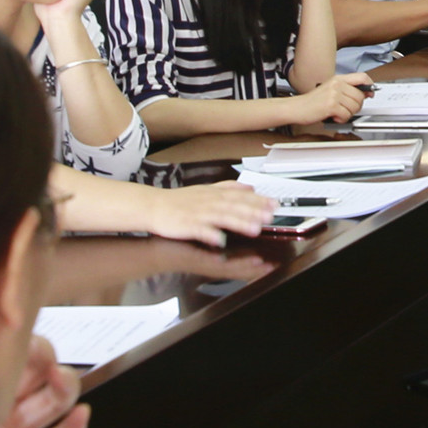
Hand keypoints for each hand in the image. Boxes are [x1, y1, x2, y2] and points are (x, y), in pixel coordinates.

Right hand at [143, 180, 275, 244]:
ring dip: (238, 222)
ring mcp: (197, 213)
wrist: (153, 205)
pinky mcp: (186, 225)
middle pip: (234, 205)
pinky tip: (220, 240)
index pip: (240, 195)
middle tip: (270, 216)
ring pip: (221, 217)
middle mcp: (209, 202)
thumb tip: (250, 186)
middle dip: (254, 211)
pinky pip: (199, 230)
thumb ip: (228, 188)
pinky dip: (209, 234)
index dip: (259, 200)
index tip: (275, 204)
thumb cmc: (180, 201)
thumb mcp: (206, 190)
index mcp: (214, 194)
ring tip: (255, 229)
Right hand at [291, 76, 371, 124]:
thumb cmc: (312, 102)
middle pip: (360, 96)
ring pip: (355, 107)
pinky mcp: (331, 105)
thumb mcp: (330, 90)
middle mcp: (337, 84)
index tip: (370, 93)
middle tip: (345, 109)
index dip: (370, 86)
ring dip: (348, 114)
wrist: (296, 108)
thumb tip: (366, 93)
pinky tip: (333, 116)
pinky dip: (341, 119)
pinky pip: (347, 115)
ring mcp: (334, 94)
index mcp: (338, 79)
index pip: (362, 77)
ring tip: (337, 112)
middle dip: (356, 107)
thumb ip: (347, 90)